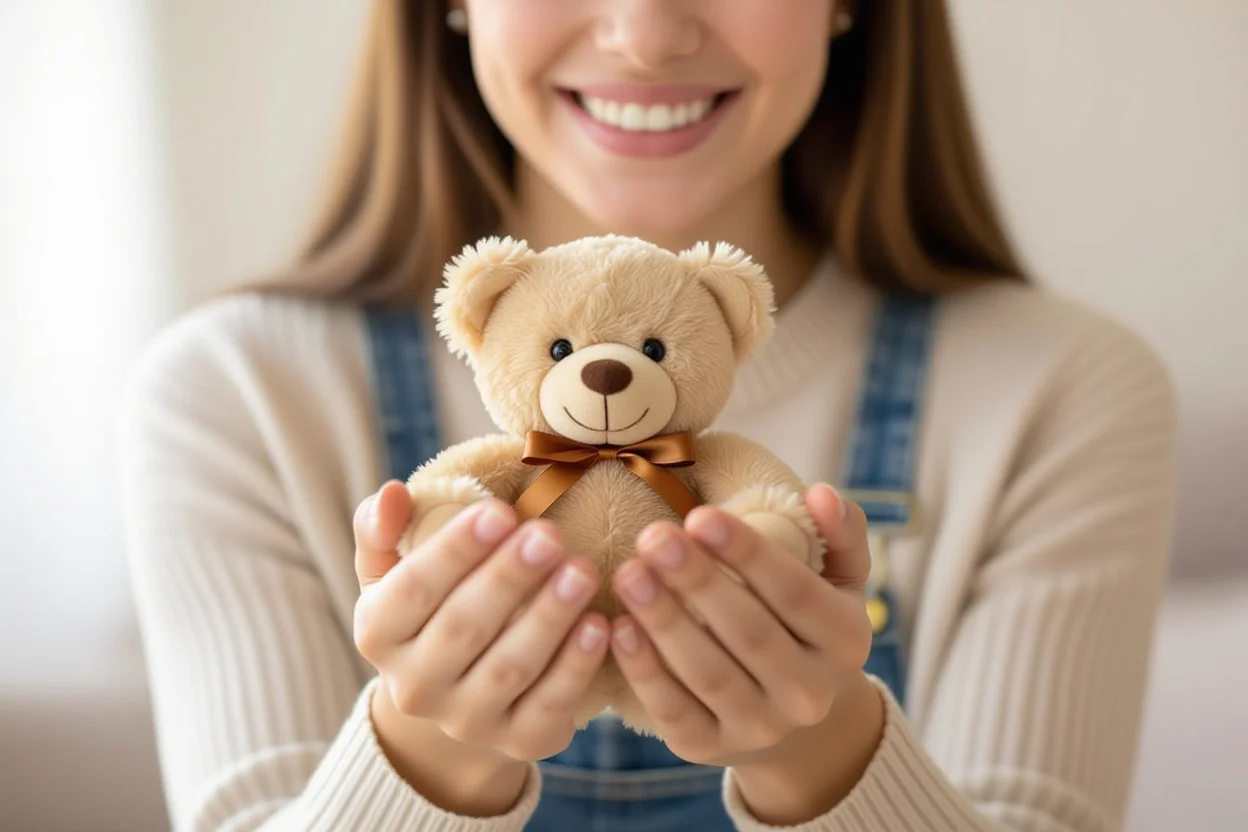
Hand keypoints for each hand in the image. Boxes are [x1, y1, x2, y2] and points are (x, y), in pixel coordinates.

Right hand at [351, 481, 608, 811]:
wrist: (459, 694)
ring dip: (549, 616)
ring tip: (583, 570)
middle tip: (551, 535)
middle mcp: (414, 687)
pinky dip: (576, 665)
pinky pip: (550, 704)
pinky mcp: (519, 741)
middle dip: (510, 578)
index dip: (455, 551)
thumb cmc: (432, 608)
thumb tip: (391, 494)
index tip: (501, 511)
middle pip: (463, 627)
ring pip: (510, 667)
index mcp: (379, 634)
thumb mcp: (394, 571)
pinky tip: (601, 624)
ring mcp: (466, 721)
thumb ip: (383, 530)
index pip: (412, 590)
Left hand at [607, 483, 874, 768]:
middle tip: (652, 537)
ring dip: (664, 621)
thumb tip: (822, 493)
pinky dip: (645, 670)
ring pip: (708, 673)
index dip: (747, 554)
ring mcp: (761, 727)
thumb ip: (840, 534)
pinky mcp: (709, 747)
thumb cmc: (805, 625)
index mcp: (845, 642)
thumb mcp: (839, 582)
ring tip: (628, 573)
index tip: (700, 515)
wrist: (794, 722)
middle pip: (748, 632)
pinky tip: (617, 627)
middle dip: (696, 581)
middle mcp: (810, 693)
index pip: (796, 594)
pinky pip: (674, 709)